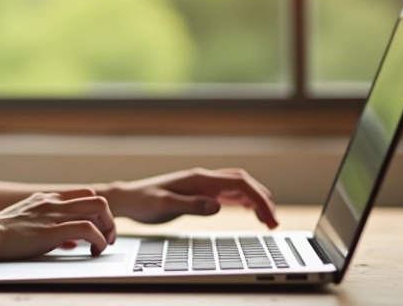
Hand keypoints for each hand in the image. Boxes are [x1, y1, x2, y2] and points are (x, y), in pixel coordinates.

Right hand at [0, 188, 116, 260]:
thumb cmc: (1, 235)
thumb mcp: (28, 223)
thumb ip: (50, 227)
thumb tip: (70, 241)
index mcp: (46, 198)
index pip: (84, 195)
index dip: (96, 212)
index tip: (97, 230)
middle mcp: (53, 202)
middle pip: (97, 199)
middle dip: (108, 220)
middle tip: (106, 238)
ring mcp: (54, 214)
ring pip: (98, 209)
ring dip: (108, 229)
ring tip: (102, 246)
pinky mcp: (52, 230)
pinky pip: (88, 229)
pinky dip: (99, 240)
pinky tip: (95, 251)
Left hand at [109, 168, 278, 228]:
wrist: (128, 199)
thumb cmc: (143, 201)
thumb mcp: (164, 206)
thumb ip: (191, 205)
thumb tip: (217, 205)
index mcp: (199, 178)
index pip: (239, 183)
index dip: (258, 199)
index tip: (269, 218)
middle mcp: (204, 178)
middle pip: (244, 182)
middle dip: (263, 200)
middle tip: (274, 224)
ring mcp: (202, 184)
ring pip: (239, 187)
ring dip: (256, 200)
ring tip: (269, 221)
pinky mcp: (199, 192)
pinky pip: (228, 193)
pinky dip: (245, 201)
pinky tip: (251, 212)